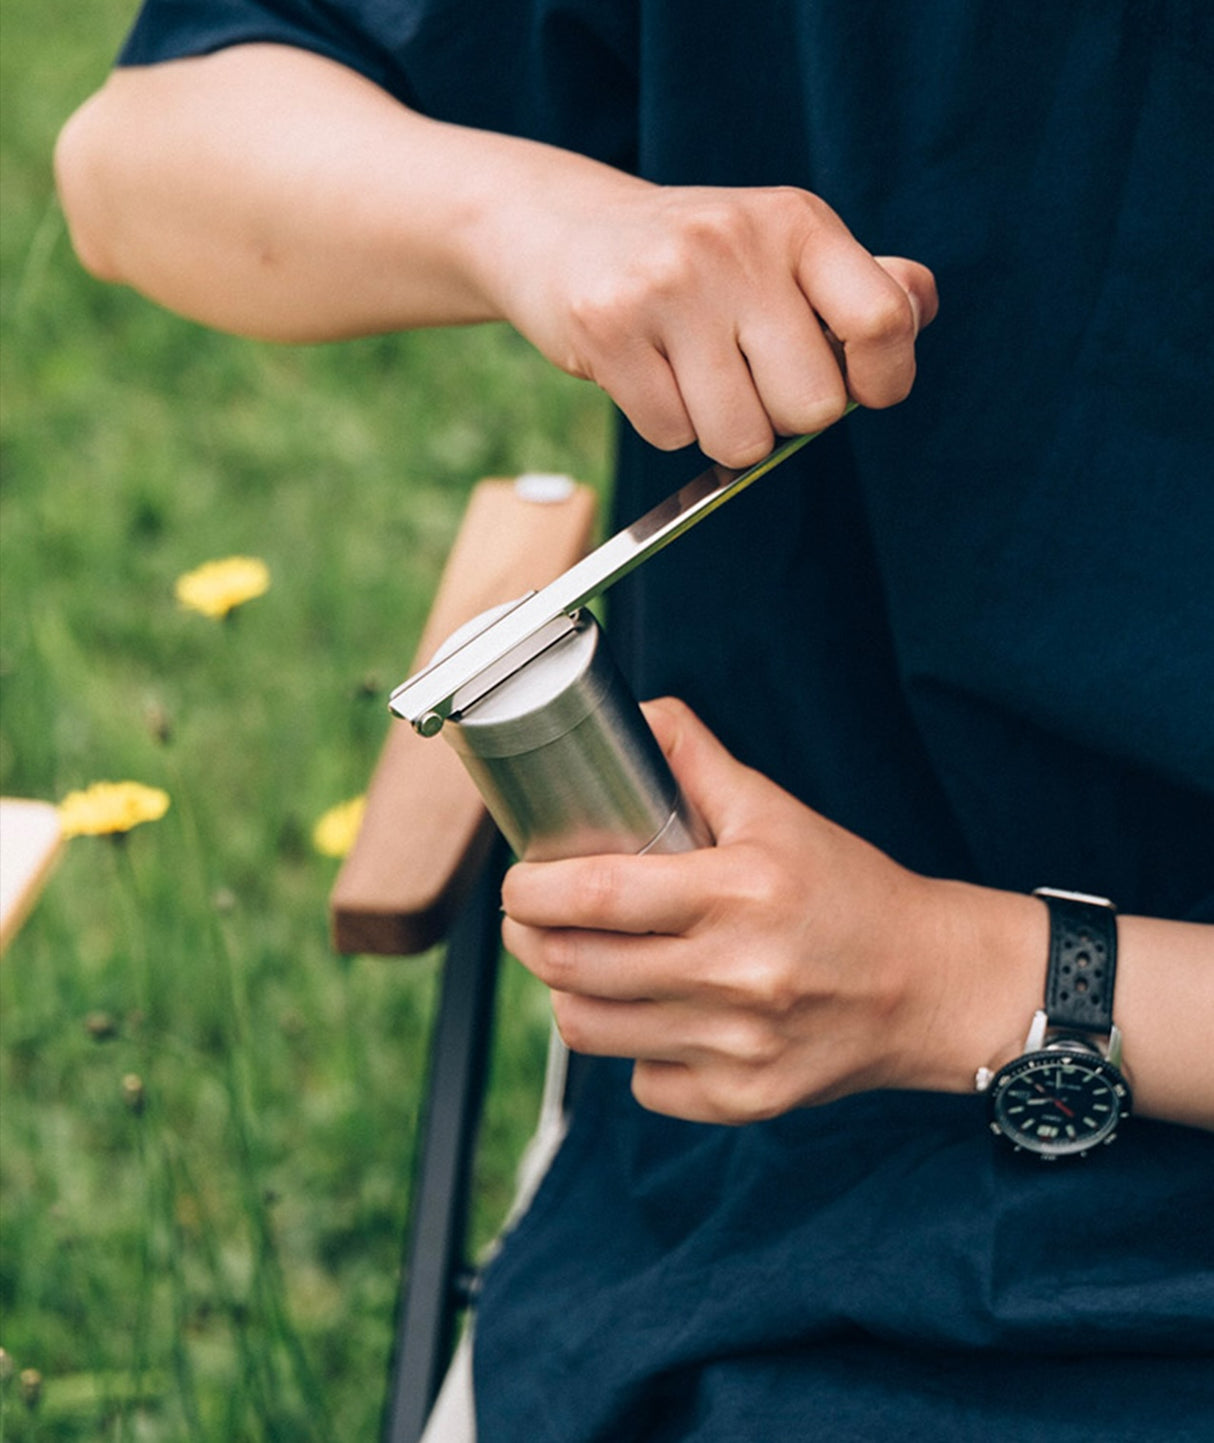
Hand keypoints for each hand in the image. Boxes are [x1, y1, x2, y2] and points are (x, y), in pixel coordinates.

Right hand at [478, 180, 937, 466]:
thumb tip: (914, 313)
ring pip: (740, 438)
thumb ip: (860, 286)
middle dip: (785, 418)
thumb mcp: (781, 247)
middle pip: (812, 408)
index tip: (864, 387)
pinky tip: (649, 374)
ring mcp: (669, 286)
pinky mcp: (609, 329)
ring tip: (696, 377)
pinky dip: (666, 424)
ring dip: (723, 431)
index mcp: (797, 223)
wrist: (564, 227)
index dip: (885, 379)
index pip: (883, 320)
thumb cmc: (697, 259)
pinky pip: (671, 434)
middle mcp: (737, 245)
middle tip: (750, 379)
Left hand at [501, 699, 1038, 1124]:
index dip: (531, 889)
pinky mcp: (743, 1100)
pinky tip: (658, 1016)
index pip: (595, 893)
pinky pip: (641, 1081)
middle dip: (528, 938)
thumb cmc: (847, 889)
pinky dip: (634, 1050)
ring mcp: (737, 1047)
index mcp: (738, 891)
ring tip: (583, 963)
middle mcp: (736, 975)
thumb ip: (697, 760)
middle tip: (530, 919)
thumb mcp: (776, 811)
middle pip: (573, 967)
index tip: (519, 879)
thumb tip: (635, 718)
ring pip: (590, 1030)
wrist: (929, 985)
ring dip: (569, 992)